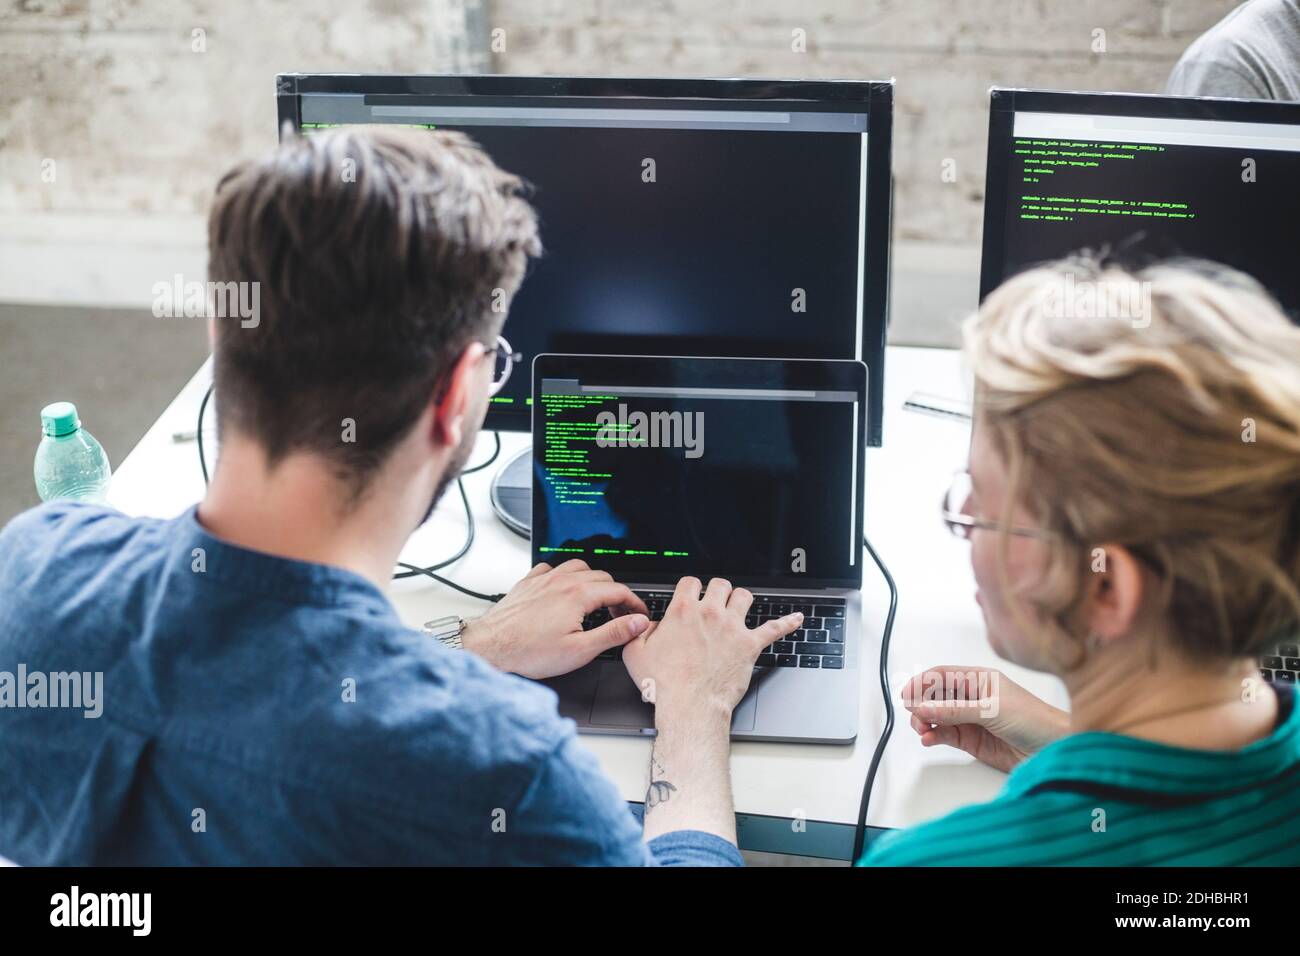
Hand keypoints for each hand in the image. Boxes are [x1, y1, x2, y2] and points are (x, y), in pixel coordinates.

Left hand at [462, 560, 648, 678]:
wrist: (490, 648)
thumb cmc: (529, 651)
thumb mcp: (580, 650)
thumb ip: (613, 633)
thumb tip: (637, 623)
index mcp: (578, 594)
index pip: (619, 590)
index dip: (634, 603)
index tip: (639, 615)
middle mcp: (561, 580)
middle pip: (602, 577)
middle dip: (615, 594)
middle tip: (618, 615)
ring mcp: (543, 579)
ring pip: (578, 567)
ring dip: (592, 581)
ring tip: (595, 600)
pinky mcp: (527, 583)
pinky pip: (551, 568)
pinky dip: (563, 576)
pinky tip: (562, 590)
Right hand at [622, 575, 803, 720]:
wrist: (689, 706)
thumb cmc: (664, 684)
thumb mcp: (636, 653)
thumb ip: (641, 632)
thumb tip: (649, 626)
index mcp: (683, 611)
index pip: (690, 582)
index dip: (690, 589)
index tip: (690, 598)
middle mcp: (710, 613)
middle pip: (720, 584)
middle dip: (717, 592)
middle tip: (714, 603)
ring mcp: (732, 628)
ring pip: (744, 596)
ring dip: (741, 600)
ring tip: (738, 607)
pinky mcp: (750, 645)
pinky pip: (774, 628)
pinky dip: (787, 623)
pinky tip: (796, 619)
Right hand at [902, 665, 1068, 772]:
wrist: (1056, 750)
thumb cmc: (1036, 720)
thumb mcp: (992, 710)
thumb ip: (954, 710)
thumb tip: (923, 708)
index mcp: (980, 679)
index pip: (943, 676)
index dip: (922, 682)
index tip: (906, 693)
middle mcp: (973, 697)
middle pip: (936, 696)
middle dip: (921, 704)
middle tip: (913, 715)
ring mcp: (972, 719)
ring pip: (937, 717)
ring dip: (925, 722)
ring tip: (922, 730)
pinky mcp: (973, 741)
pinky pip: (945, 735)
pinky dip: (934, 737)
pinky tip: (930, 739)